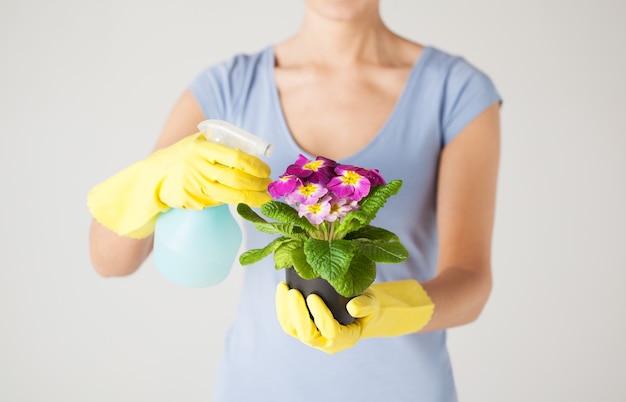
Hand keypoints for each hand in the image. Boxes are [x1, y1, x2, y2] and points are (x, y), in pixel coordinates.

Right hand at [88, 133, 271, 237]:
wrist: (148, 180)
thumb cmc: (178, 161)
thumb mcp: (195, 146)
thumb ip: (218, 147)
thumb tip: (252, 155)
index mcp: (201, 147)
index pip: (236, 157)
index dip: (256, 166)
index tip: (267, 171)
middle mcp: (197, 165)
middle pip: (237, 178)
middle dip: (258, 185)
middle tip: (269, 187)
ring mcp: (194, 184)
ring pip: (231, 195)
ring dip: (252, 197)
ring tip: (263, 197)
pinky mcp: (191, 200)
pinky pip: (218, 203)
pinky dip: (234, 202)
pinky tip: (245, 201)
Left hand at [275, 280, 433, 353]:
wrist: (358, 310)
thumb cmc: (366, 305)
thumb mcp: (372, 303)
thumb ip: (366, 305)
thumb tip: (352, 307)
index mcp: (345, 339)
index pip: (330, 331)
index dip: (320, 315)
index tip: (313, 296)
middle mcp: (326, 343)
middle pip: (307, 334)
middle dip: (297, 313)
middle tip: (293, 292)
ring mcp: (311, 337)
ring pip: (292, 329)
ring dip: (285, 310)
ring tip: (284, 287)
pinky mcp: (301, 329)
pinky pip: (288, 321)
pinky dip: (282, 306)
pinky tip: (283, 287)